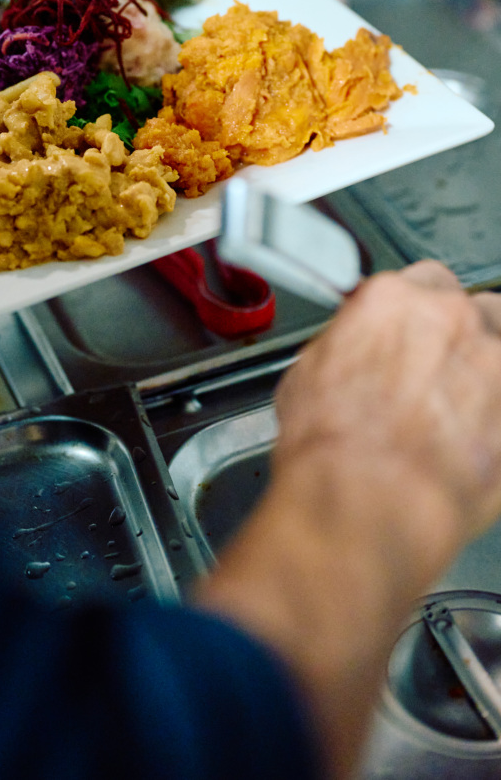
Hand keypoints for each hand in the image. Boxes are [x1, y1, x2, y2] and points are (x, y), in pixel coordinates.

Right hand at [275, 261, 500, 551]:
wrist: (365, 504)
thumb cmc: (332, 448)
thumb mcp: (305, 375)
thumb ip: (346, 345)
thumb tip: (351, 351)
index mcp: (394, 300)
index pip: (420, 282)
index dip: (413, 316)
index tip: (406, 337)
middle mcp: (452, 320)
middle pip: (472, 309)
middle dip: (456, 338)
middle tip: (433, 375)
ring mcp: (495, 366)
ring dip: (485, 372)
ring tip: (459, 409)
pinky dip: (494, 418)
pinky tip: (471, 440)